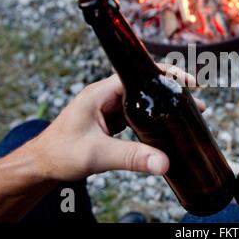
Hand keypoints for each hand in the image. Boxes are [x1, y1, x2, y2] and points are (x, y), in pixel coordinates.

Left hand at [25, 65, 204, 181]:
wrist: (42, 165)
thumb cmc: (60, 153)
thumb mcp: (98, 155)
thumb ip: (131, 158)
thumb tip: (164, 163)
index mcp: (101, 93)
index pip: (138, 72)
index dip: (165, 74)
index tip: (188, 82)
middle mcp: (107, 95)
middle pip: (145, 85)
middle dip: (171, 91)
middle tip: (196, 104)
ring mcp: (110, 107)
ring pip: (143, 100)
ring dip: (164, 105)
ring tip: (188, 114)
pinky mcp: (112, 120)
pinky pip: (138, 114)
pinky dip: (154, 118)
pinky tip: (166, 127)